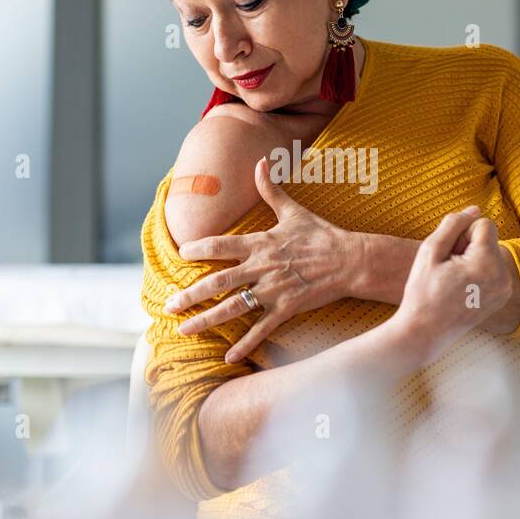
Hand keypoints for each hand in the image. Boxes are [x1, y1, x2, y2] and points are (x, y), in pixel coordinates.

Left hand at [166, 157, 359, 363]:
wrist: (351, 260)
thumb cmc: (322, 235)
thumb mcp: (294, 211)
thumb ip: (271, 190)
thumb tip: (260, 161)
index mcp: (260, 243)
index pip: (220, 245)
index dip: (198, 249)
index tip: (181, 254)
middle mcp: (262, 267)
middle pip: (218, 282)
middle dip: (190, 295)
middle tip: (168, 304)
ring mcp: (273, 290)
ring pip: (233, 308)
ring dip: (206, 320)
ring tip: (184, 329)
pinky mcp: (287, 309)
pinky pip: (261, 329)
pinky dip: (244, 344)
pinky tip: (227, 357)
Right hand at [390, 206, 511, 365]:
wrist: (424, 331)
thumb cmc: (422, 291)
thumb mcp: (430, 250)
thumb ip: (453, 224)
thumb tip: (475, 209)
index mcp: (487, 264)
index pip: (484, 224)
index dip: (463, 233)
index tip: (449, 253)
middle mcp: (503, 277)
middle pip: (490, 238)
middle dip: (469, 246)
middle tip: (448, 268)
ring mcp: (505, 290)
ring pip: (491, 253)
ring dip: (473, 258)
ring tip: (453, 279)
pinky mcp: (502, 297)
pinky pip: (494, 269)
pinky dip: (479, 272)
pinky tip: (461, 287)